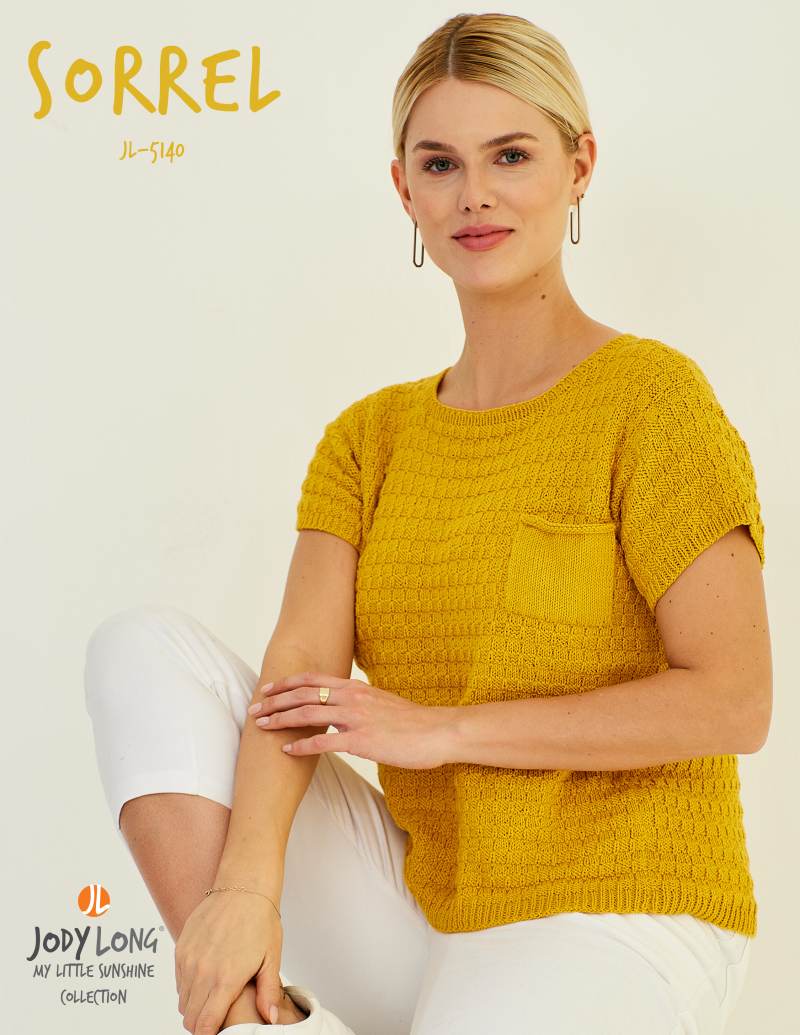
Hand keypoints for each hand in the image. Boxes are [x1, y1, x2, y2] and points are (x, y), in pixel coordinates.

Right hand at [174, 886, 292, 1032]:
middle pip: (190, 1017)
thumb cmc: (260, 920)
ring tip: (215, 995)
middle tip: (219, 1015)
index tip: (219, 1032)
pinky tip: (207, 977)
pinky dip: (188, 986)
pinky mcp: (181, 947)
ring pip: (182, 1000)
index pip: (204, 1025)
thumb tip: (270, 1019)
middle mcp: (202, 971)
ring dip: (195, 1004)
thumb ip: (268, 993)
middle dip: (202, 1023)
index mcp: (225, 979)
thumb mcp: (271, 959)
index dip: (210, 1034)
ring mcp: (189, 959)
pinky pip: (178, 980)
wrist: (244, 886)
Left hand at [249, 671, 453, 767]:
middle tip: (253, 708)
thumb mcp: (381, 702)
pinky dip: (301, 745)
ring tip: (261, 726)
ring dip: (280, 719)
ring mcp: (356, 718)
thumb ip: (358, 702)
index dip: (286, 683)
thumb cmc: (411, 722)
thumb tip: (340, 707)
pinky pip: (323, 741)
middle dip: (274, 701)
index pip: (312, 679)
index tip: (267, 688)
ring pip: (308, 713)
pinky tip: (287, 749)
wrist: (437, 731)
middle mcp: (352, 697)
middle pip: (303, 694)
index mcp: (356, 687)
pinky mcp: (361, 740)